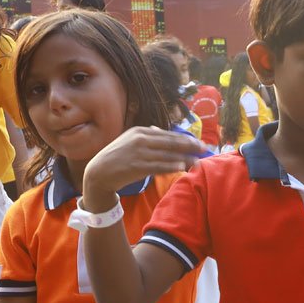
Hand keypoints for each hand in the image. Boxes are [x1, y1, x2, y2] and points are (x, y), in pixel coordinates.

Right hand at [82, 127, 202, 206]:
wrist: (99, 172)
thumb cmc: (118, 156)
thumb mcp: (130, 140)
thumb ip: (146, 135)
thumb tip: (160, 130)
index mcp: (140, 131)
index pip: (168, 134)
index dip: (185, 139)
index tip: (198, 143)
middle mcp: (140, 140)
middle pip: (170, 143)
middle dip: (189, 146)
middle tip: (204, 149)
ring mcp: (138, 153)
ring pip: (167, 155)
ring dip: (184, 159)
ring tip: (198, 162)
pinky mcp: (137, 167)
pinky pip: (158, 166)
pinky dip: (171, 166)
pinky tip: (182, 167)